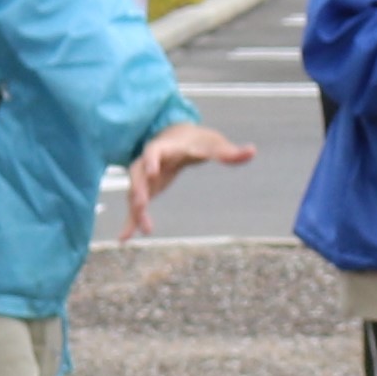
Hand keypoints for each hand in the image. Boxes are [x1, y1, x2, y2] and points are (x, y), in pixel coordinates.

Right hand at [123, 118, 256, 239]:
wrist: (177, 136)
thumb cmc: (197, 139)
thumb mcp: (213, 143)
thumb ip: (230, 152)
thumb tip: (252, 151)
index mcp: (166, 148)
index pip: (154, 151)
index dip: (151, 160)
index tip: (152, 172)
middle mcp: (149, 162)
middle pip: (138, 174)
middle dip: (139, 188)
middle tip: (141, 203)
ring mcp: (145, 177)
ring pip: (135, 193)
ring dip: (137, 211)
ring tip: (144, 229)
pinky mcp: (146, 190)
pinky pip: (135, 207)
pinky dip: (130, 222)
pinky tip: (123, 239)